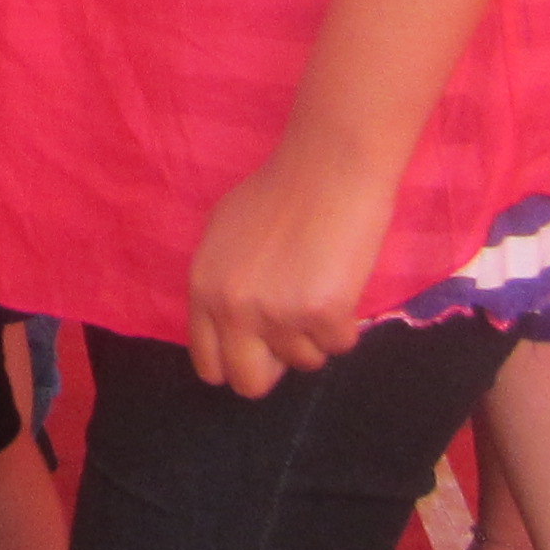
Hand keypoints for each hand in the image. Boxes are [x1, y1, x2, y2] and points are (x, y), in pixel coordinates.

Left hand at [182, 140, 388, 397]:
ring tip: (321, 283)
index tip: (259, 351)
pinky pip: (340, 344)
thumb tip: (232, 332)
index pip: (209, 364)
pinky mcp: (322, 314)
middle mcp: (233, 307)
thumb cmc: (280, 191)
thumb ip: (221, 284)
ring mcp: (277, 314)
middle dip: (276, 368)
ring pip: (304, 361)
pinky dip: (347, 323)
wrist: (328, 166)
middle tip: (295, 334)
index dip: (237, 362)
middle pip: (250, 383)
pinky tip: (343, 281)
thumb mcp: (224, 235)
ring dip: (316, 334)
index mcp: (203, 288)